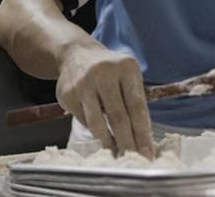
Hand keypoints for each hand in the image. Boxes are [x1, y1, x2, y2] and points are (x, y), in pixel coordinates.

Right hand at [56, 43, 152, 157]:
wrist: (76, 54)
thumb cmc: (110, 71)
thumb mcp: (127, 76)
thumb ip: (135, 102)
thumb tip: (143, 141)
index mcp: (126, 67)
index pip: (137, 106)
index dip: (143, 133)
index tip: (147, 153)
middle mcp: (104, 72)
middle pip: (118, 116)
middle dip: (127, 143)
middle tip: (133, 160)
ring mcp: (83, 82)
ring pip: (97, 122)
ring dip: (108, 143)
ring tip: (116, 155)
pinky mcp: (67, 92)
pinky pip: (83, 120)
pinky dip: (94, 131)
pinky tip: (100, 138)